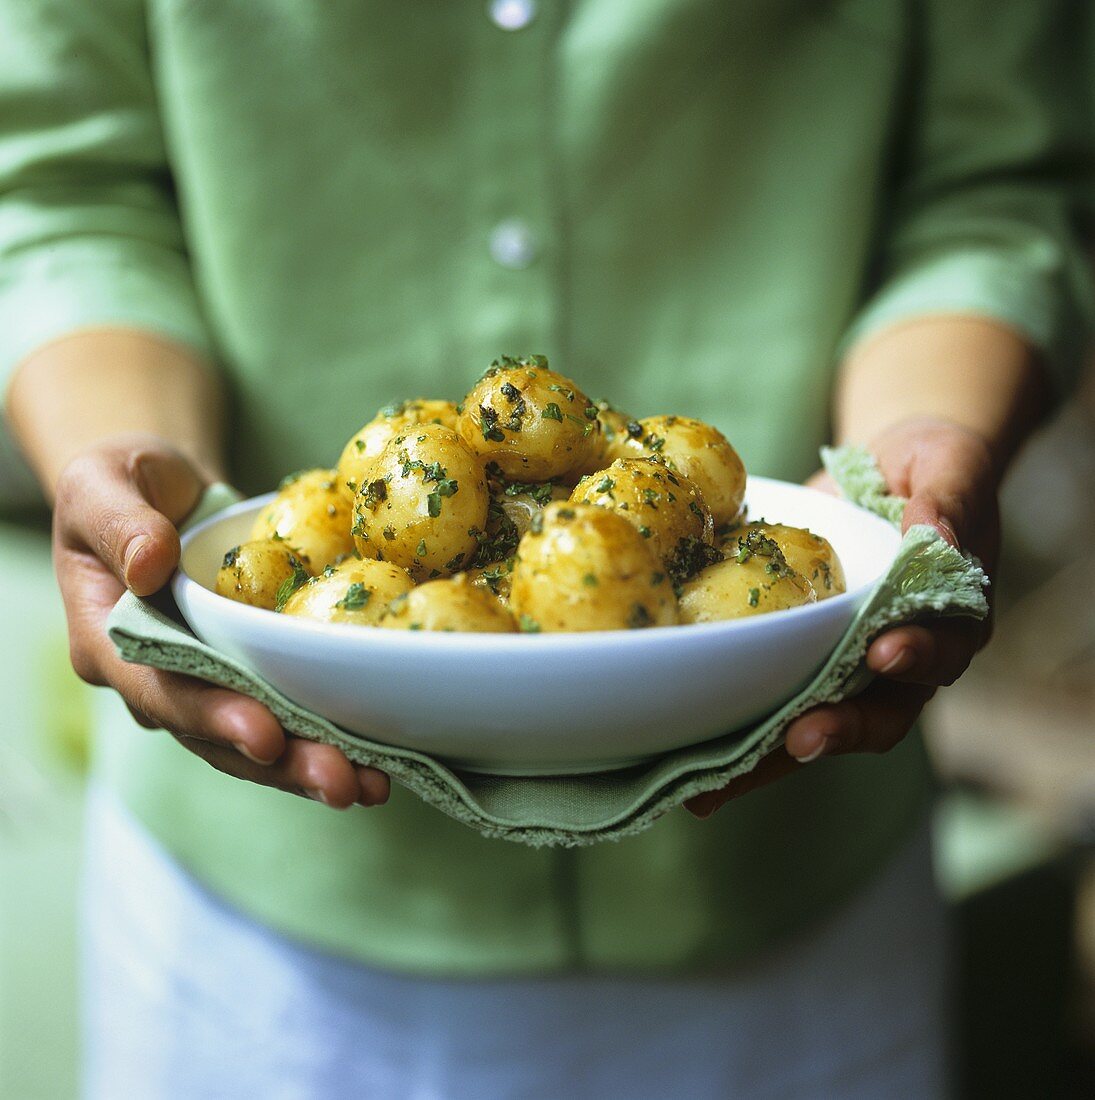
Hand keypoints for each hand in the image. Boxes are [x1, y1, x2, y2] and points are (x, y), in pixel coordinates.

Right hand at [54, 433, 389, 808]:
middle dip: (281, 762)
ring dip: (311, 766)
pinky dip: (326, 737)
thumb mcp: (101, 485)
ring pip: (254, 741)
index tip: (266, 734)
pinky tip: (376, 761)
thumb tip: (151, 563)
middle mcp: (153, 678)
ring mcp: (202, 682)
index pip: (159, 690)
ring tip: (372, 786)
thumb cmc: (120, 481)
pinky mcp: (244, 674)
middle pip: (216, 734)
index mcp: (105, 640)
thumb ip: (121, 523)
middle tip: (342, 782)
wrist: (157, 491)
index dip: (212, 716)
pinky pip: (283, 713)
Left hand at [685, 417, 997, 817]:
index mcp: (950, 618)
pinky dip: (734, 732)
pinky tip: (684, 758)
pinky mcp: (799, 655)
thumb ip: (946, 500)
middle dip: (837, 728)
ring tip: (715, 788)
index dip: (917, 657)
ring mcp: (846, 662)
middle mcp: (901, 657)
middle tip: (798, 738)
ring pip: (814, 720)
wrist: (888, 466)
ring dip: (768, 757)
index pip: (942, 649)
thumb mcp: (949, 466)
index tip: (884, 652)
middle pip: (876, 710)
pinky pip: (771, 698)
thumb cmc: (932, 465)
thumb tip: (935, 533)